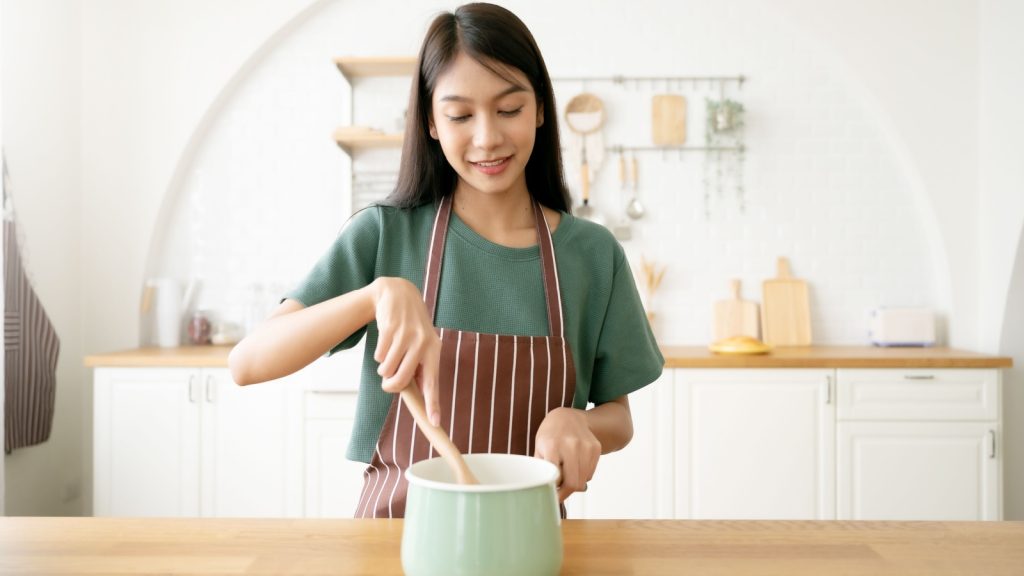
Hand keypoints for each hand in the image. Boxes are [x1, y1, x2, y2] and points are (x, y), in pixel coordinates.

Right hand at [371, 277, 441, 425]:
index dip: (433, 404)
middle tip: (387, 383)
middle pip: (402, 380)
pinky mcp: (390, 328)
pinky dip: (378, 354)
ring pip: (387, 369)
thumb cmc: (410, 327)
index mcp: (434, 350)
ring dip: (383, 368)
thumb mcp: (421, 344)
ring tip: (389, 356)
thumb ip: (419, 367)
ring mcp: (406, 335)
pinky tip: (385, 342)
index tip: (435, 422)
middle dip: (390, 386)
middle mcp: (423, 343)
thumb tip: (418, 397)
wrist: (398, 294)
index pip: (433, 382)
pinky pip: (379, 356)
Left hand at [534, 407, 601, 501]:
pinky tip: (575, 466)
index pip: (557, 478)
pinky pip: (590, 473)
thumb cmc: (550, 436)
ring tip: (566, 476)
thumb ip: (542, 470)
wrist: (568, 418)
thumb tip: (548, 492)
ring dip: (575, 484)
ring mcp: (586, 446)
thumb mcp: (539, 449)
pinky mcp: (596, 448)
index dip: (554, 490)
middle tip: (560, 493)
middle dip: (566, 492)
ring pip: (583, 480)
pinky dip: (583, 475)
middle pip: (573, 483)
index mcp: (552, 446)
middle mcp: (571, 445)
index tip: (552, 496)